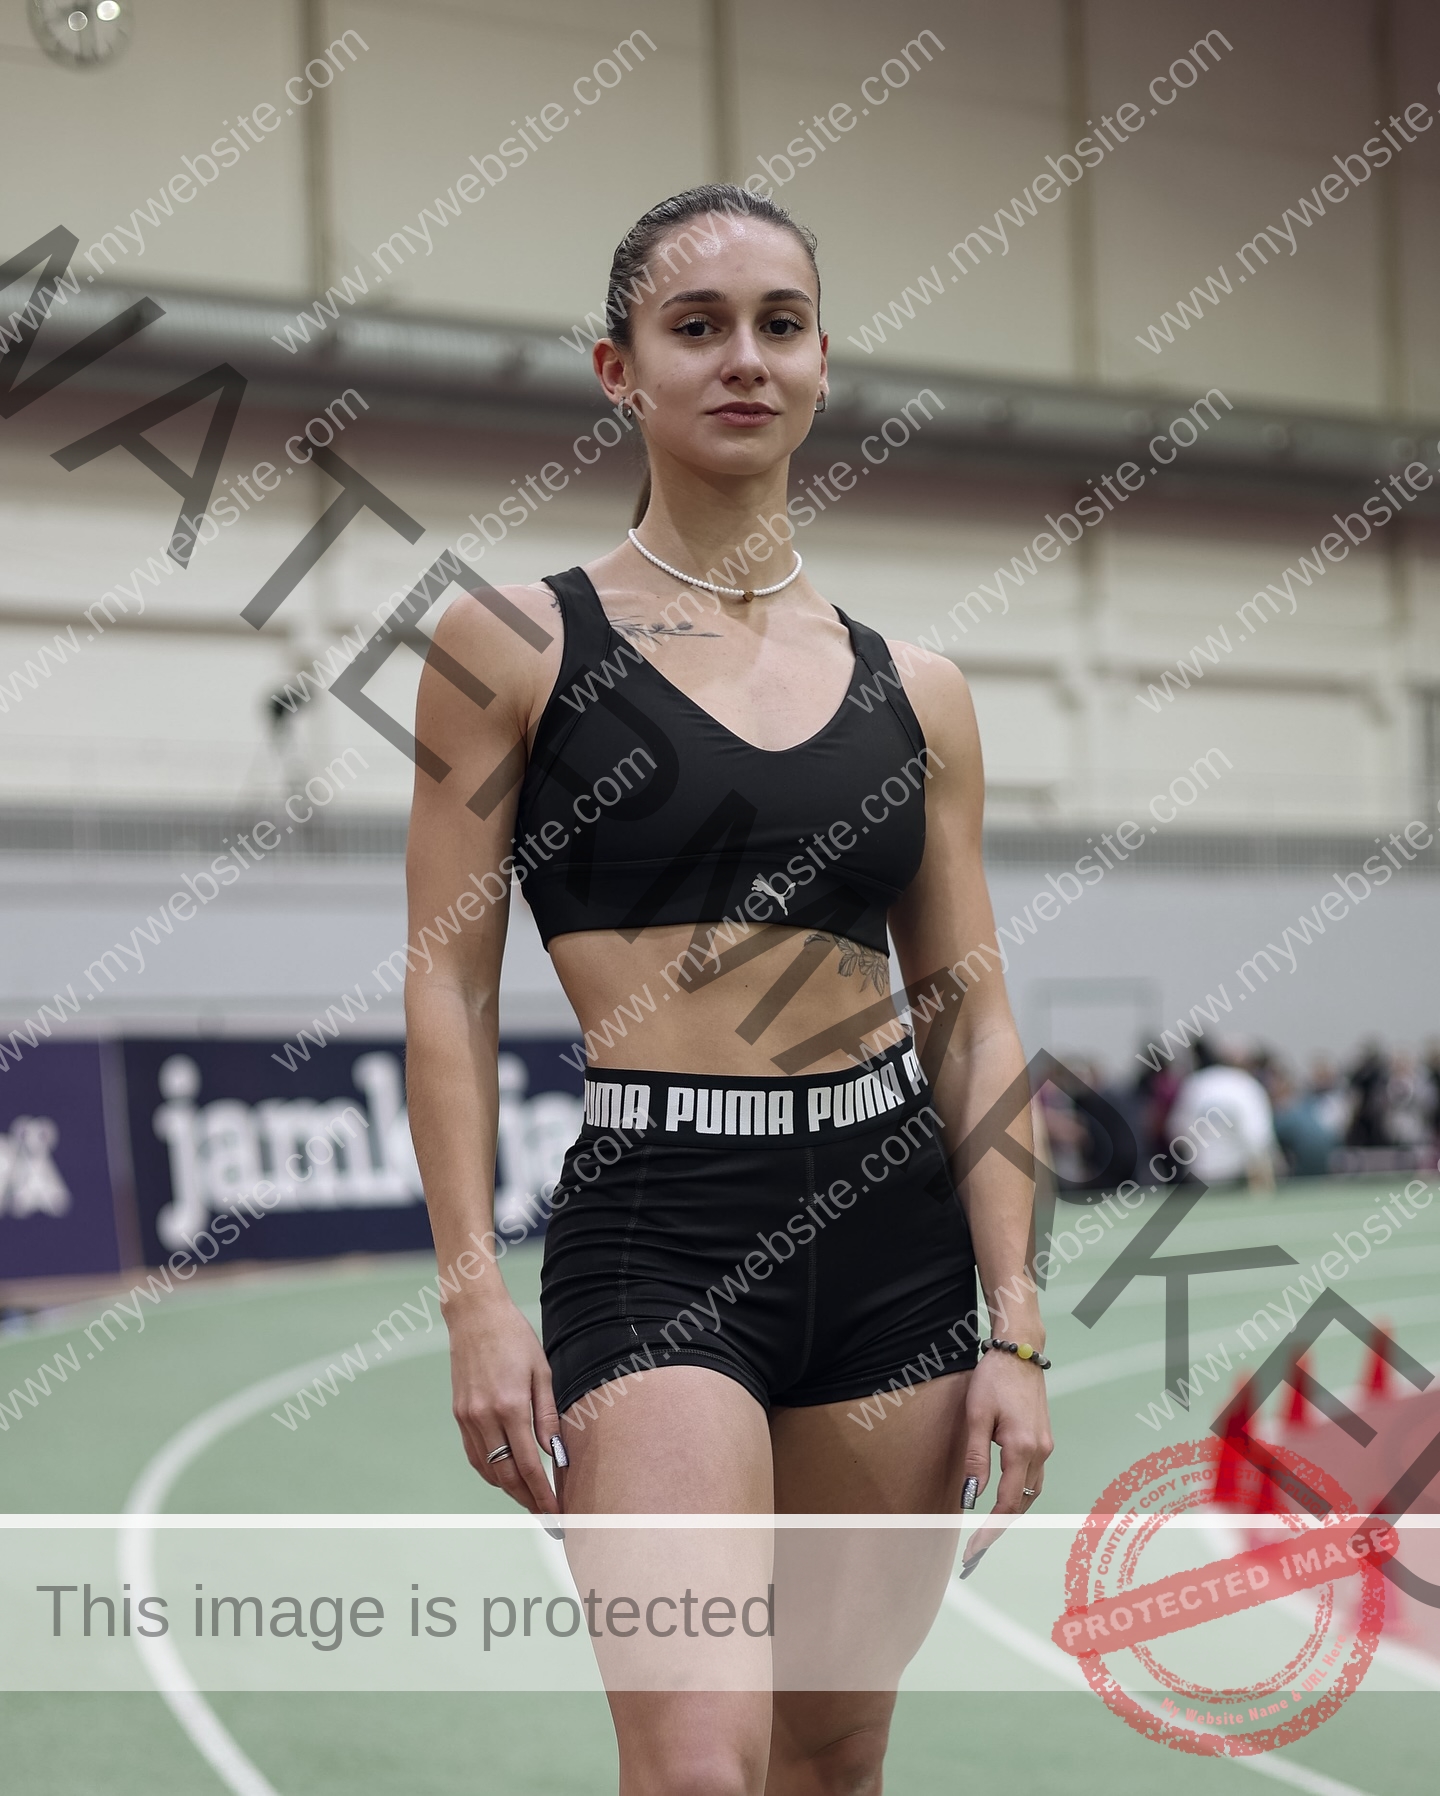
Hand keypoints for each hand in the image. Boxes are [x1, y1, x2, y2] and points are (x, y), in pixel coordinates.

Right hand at [447, 1297, 561, 1515]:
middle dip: (527, 1500)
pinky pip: (474, 1454)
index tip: (556, 1512)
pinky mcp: (459, 1414)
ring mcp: (468, 1417)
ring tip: (530, 1498)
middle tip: (546, 1514)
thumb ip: (547, 1415)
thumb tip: (553, 1452)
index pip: (527, 1465)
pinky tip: (504, 1476)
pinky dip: (490, 1471)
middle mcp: (484, 1417)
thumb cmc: (515, 1338)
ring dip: (508, 1489)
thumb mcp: (542, 1372)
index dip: (542, 1494)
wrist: (475, 1316)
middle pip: (505, 1476)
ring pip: (487, 1470)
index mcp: (510, 1406)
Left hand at [958, 1348, 1052, 1567]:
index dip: (990, 1530)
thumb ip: (975, 1458)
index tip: (975, 1549)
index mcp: (1022, 1449)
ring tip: (987, 1527)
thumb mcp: (977, 1416)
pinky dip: (1020, 1491)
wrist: (1020, 1351)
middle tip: (977, 1546)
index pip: (1006, 1503)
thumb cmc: (994, 1378)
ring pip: (1031, 1491)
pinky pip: (1034, 1476)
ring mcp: (1046, 1446)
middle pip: (1022, 1503)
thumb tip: (972, 1497)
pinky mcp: (1045, 1439)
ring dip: (1011, 1510)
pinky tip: (1003, 1494)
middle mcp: (1040, 1452)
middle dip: (1000, 1526)